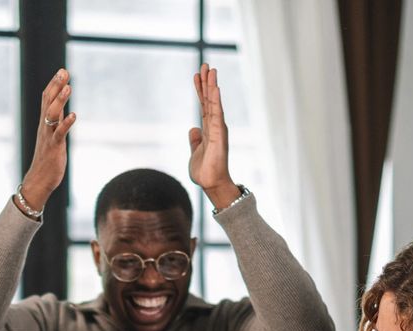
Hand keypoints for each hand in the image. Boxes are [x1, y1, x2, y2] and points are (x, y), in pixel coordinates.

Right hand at [19, 69, 75, 211]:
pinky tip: (73, 115)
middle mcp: (44, 126)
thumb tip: (62, 107)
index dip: (54, 84)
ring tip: (68, 87)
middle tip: (63, 71)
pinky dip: (66, 124)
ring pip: (51, 114)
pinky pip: (59, 133)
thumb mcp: (53, 135)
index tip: (62, 71)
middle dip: (55, 86)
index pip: (46, 99)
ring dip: (59, 100)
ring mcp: (48, 136)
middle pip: (47, 102)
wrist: (39, 179)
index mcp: (44, 123)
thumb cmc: (48, 158)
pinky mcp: (54, 147)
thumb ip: (57, 120)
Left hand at [188, 63, 240, 208]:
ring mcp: (218, 128)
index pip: (203, 104)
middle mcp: (215, 125)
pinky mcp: (219, 134)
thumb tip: (193, 129)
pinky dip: (216, 100)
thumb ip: (195, 140)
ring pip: (214, 103)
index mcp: (208, 128)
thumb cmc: (205, 170)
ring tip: (211, 69)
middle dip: (206, 82)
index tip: (197, 74)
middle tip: (205, 64)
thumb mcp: (195, 152)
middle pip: (209, 99)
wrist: (211, 183)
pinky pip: (217, 113)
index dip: (200, 90)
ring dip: (212, 86)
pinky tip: (215, 87)